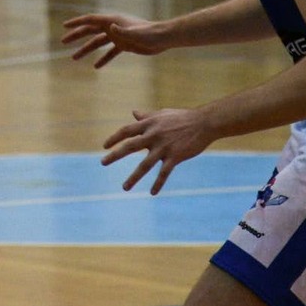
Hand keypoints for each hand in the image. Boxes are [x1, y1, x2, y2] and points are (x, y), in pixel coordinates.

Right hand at [61, 12, 165, 68]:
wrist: (162, 38)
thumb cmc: (149, 34)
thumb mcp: (134, 33)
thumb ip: (122, 31)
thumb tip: (111, 28)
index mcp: (112, 21)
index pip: (90, 20)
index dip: (77, 22)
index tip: (65, 26)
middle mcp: (113, 27)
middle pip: (90, 30)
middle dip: (76, 35)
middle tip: (63, 41)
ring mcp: (118, 36)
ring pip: (98, 42)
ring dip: (86, 49)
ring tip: (74, 58)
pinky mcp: (124, 45)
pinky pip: (110, 52)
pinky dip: (103, 58)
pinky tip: (96, 67)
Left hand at [102, 107, 216, 194]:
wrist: (204, 122)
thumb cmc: (182, 117)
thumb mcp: (162, 114)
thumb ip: (147, 116)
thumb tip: (134, 113)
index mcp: (149, 124)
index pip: (126, 131)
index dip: (114, 138)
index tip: (104, 146)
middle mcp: (153, 135)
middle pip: (130, 146)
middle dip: (115, 155)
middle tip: (102, 162)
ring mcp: (164, 147)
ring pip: (145, 165)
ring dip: (133, 177)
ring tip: (124, 188)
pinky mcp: (175, 156)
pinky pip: (164, 173)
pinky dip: (158, 183)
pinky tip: (152, 192)